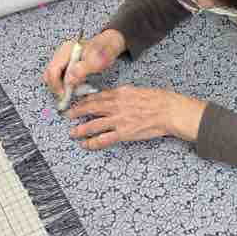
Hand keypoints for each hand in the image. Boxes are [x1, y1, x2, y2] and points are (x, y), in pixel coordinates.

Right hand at [43, 29, 125, 95]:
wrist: (109, 44)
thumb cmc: (104, 52)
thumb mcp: (97, 61)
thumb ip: (82, 70)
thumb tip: (68, 81)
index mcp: (66, 50)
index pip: (53, 70)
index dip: (56, 85)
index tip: (65, 95)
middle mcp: (61, 53)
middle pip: (49, 73)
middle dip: (56, 87)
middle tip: (66, 96)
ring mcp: (62, 57)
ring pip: (53, 76)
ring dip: (60, 86)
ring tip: (72, 91)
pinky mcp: (65, 62)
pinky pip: (59, 75)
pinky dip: (64, 83)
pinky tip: (74, 85)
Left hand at [67, 86, 206, 149]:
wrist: (169, 110)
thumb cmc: (158, 99)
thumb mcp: (137, 90)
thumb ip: (122, 94)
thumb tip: (111, 97)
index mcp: (119, 93)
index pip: (96, 96)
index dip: (84, 100)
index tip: (76, 103)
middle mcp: (116, 105)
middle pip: (90, 108)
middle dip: (76, 112)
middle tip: (67, 115)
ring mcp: (119, 120)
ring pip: (93, 124)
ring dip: (80, 129)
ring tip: (72, 132)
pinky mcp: (124, 133)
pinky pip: (104, 139)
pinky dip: (93, 142)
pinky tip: (85, 144)